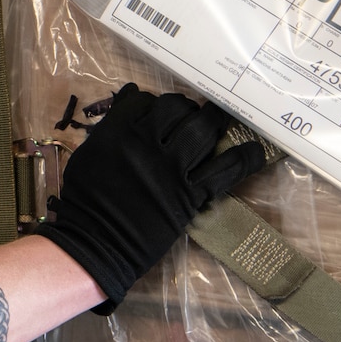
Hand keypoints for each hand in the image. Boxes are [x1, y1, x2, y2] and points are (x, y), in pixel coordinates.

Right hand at [41, 84, 265, 310]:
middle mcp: (146, 145)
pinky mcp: (190, 195)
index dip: (152, 103)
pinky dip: (245, 159)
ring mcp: (171, 170)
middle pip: (176, 109)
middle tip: (189, 115)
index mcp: (116, 133)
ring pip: (202, 130)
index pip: (142, 100)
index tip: (157, 111)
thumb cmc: (84, 201)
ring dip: (213, 121)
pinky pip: (225, 171)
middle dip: (184, 108)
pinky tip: (256, 151)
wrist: (96, 244)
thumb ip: (109, 128)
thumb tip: (130, 98)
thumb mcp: (87, 155)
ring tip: (217, 119)